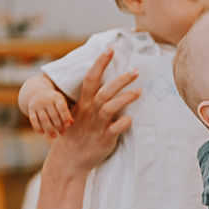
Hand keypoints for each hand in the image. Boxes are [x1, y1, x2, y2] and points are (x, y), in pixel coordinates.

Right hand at [23, 77, 72, 135]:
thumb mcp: (62, 104)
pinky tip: (42, 133)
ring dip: (49, 129)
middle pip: (53, 115)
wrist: (38, 93)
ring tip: (54, 136)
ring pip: (44, 119)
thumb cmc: (55, 102)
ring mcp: (38, 105)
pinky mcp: (31, 110)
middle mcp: (46, 101)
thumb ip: (67, 113)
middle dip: (59, 126)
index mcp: (56, 98)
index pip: (61, 108)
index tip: (68, 126)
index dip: (65, 117)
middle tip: (63, 133)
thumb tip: (71, 124)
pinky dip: (37, 127)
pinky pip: (33, 119)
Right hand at [45, 51, 139, 175]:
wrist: (69, 159)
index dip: (100, 63)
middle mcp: (89, 112)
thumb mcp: (80, 114)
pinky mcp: (104, 138)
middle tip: (136, 70)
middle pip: (104, 90)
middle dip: (120, 79)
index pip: (91, 78)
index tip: (110, 50)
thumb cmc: (77, 133)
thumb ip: (92, 101)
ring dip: (125, 97)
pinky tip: (131, 119)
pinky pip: (115, 128)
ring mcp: (96, 125)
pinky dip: (124, 122)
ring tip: (139, 91)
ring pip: (110, 107)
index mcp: (83, 103)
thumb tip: (108, 86)